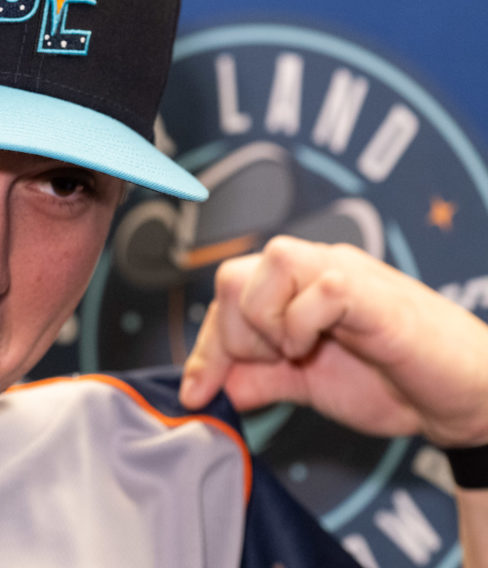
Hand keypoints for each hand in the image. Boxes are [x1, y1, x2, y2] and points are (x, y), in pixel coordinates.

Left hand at [179, 235, 487, 447]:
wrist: (461, 399)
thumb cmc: (391, 382)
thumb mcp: (305, 384)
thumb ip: (259, 378)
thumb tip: (212, 387)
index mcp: (293, 285)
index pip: (226, 293)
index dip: (206, 346)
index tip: (198, 391)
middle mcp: (314, 267)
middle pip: (233, 273)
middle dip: (235, 335)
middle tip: (275, 364)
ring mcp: (344, 272)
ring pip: (271, 261)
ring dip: (267, 321)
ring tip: (297, 352)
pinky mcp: (372, 292)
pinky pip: (321, 287)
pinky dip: (304, 324)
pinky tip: (318, 348)